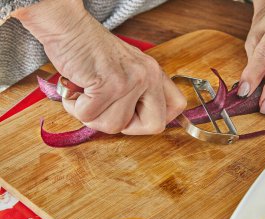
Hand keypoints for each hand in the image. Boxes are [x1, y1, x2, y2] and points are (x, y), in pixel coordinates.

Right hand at [14, 0, 185, 134]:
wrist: (68, 27)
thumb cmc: (91, 50)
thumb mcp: (126, 68)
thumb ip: (138, 92)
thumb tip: (135, 121)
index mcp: (154, 72)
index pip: (177, 106)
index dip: (155, 118)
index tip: (135, 114)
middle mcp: (148, 76)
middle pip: (154, 125)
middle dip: (126, 125)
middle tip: (108, 108)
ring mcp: (130, 81)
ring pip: (115, 125)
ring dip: (93, 115)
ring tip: (86, 93)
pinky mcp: (108, 85)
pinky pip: (90, 116)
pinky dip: (76, 107)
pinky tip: (77, 89)